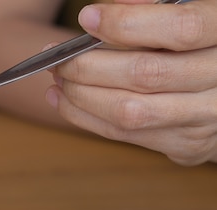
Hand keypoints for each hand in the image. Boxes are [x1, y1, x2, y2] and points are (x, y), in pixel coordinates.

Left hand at [46, 0, 216, 164]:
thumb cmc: (199, 44)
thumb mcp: (191, 13)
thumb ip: (158, 8)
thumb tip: (113, 7)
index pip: (181, 30)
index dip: (128, 24)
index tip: (88, 17)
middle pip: (145, 74)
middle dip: (88, 65)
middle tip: (57, 56)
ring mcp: (206, 117)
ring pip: (128, 111)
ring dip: (80, 95)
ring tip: (58, 78)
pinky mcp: (186, 144)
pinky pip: (124, 135)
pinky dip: (85, 117)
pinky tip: (64, 99)